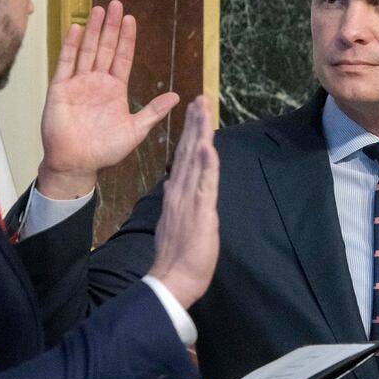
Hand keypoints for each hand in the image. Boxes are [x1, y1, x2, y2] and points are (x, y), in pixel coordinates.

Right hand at [37, 1, 178, 198]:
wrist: (77, 164)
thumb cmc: (105, 150)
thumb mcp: (135, 130)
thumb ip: (153, 111)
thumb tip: (176, 96)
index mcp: (115, 89)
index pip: (123, 57)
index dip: (127, 38)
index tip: (131, 19)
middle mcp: (97, 82)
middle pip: (105, 48)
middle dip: (111, 26)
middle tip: (116, 4)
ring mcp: (78, 83)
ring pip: (87, 50)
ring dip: (93, 30)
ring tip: (99, 9)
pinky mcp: (60, 88)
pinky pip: (66, 63)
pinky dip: (71, 46)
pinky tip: (77, 29)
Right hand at [149, 95, 219, 306]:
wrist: (172, 280)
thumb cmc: (177, 257)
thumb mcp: (175, 222)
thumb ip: (175, 200)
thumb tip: (172, 182)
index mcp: (176, 194)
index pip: (183, 157)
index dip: (189, 133)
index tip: (194, 111)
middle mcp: (180, 191)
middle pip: (188, 150)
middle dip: (195, 123)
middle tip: (200, 98)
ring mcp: (189, 199)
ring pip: (196, 159)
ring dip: (200, 133)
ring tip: (203, 109)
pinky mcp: (200, 211)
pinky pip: (204, 183)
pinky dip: (206, 164)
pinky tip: (207, 146)